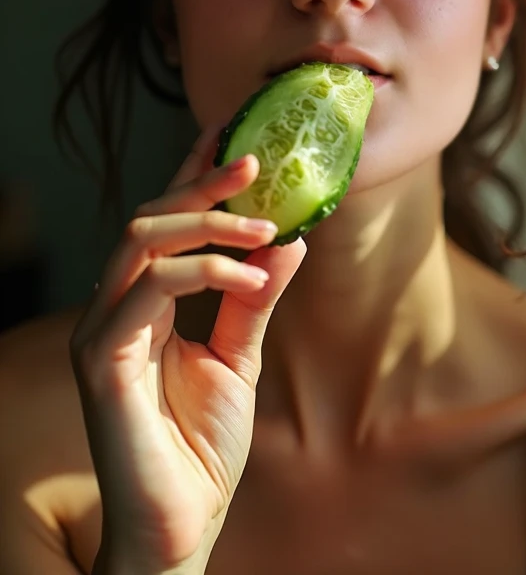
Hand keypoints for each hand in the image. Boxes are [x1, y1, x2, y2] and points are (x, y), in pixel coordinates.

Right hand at [70, 123, 306, 574]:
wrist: (181, 525)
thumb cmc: (200, 447)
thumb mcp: (240, 360)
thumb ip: (255, 300)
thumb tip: (290, 240)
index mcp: (142, 305)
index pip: (164, 224)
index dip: (193, 176)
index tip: (232, 135)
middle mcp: (114, 309)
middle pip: (148, 219)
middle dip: (202, 185)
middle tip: (256, 161)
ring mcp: (101, 332)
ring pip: (140, 241)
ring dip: (209, 224)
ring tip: (266, 226)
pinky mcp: (102, 360)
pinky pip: (148, 290)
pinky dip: (206, 274)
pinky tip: (251, 279)